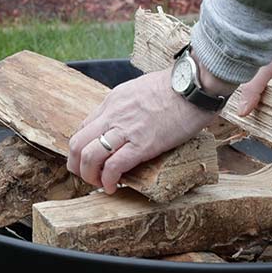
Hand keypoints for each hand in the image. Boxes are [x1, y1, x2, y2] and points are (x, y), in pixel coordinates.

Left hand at [67, 66, 228, 194]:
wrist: (194, 85)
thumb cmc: (177, 87)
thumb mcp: (141, 89)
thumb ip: (130, 104)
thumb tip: (132, 117)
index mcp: (113, 101)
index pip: (83, 128)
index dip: (82, 149)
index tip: (92, 161)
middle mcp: (113, 115)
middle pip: (77, 144)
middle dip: (78, 166)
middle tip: (90, 176)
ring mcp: (126, 130)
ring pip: (89, 156)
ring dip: (90, 176)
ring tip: (101, 184)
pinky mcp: (143, 144)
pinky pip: (114, 166)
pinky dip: (108, 180)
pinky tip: (113, 187)